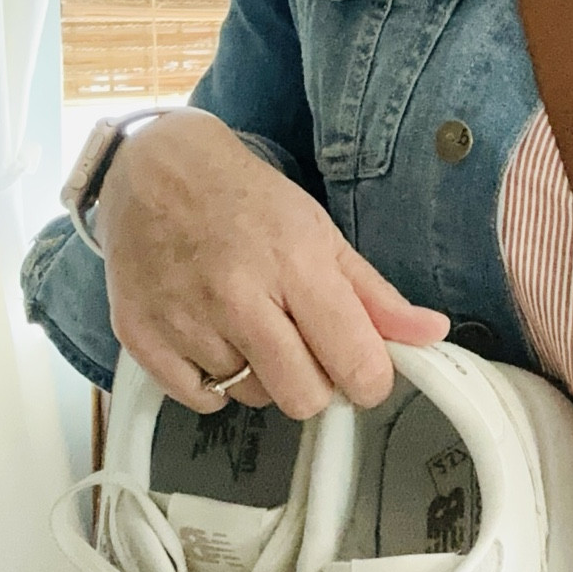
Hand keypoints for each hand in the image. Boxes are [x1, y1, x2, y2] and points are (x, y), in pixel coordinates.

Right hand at [96, 108, 447, 419]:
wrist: (158, 171)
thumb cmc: (247, 200)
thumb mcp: (322, 235)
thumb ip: (376, 295)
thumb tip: (432, 332)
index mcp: (294, 266)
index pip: (352, 361)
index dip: (370, 379)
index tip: (366, 371)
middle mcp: (237, 298)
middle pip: (302, 397)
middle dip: (317, 382)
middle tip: (307, 347)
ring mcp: (184, 320)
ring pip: (252, 398)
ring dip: (261, 375)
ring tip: (252, 325)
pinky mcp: (141, 337)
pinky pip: (201, 400)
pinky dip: (215, 382)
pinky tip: (216, 338)